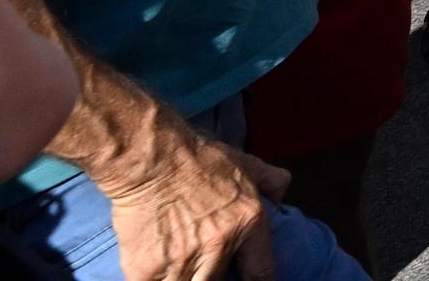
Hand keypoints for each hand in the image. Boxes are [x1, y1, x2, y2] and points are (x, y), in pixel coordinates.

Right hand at [95, 119, 278, 280]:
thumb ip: (271, 181)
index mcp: (248, 223)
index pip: (262, 272)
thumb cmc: (199, 159)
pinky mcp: (147, 269)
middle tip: (207, 267)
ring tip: (180, 265)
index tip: (250, 280)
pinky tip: (154, 269)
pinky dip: (156, 280)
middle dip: (215, 278)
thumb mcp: (247, 163)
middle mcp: (218, 246)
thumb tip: (281, 197)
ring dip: (185, 278)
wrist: (151, 160)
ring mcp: (182, 261)